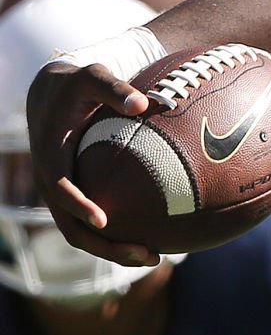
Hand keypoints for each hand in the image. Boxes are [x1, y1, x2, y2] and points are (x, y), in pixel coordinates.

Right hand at [24, 61, 158, 264]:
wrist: (51, 94)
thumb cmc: (77, 85)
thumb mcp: (92, 77)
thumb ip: (114, 88)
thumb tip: (143, 102)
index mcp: (50, 156)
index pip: (60, 189)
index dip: (79, 206)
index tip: (104, 221)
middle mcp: (50, 181)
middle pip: (70, 226)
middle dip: (104, 245)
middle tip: (147, 254)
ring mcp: (60, 193)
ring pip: (80, 234)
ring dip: (113, 250)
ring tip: (155, 257)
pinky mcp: (74, 196)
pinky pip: (90, 225)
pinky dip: (116, 236)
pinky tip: (153, 239)